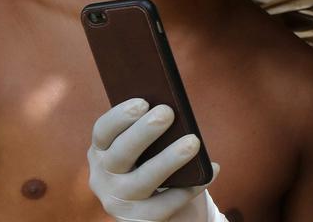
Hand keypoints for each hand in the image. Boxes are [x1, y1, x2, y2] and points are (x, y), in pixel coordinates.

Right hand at [87, 98, 224, 221]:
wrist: (153, 209)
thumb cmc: (152, 162)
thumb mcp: (144, 147)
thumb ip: (151, 130)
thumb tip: (174, 109)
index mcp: (102, 151)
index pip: (102, 132)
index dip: (120, 116)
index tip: (142, 102)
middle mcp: (103, 177)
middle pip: (121, 154)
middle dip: (144, 132)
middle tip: (168, 112)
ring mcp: (119, 201)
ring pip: (143, 181)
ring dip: (168, 159)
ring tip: (193, 142)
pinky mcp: (139, 220)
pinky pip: (165, 205)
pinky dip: (189, 189)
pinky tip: (210, 173)